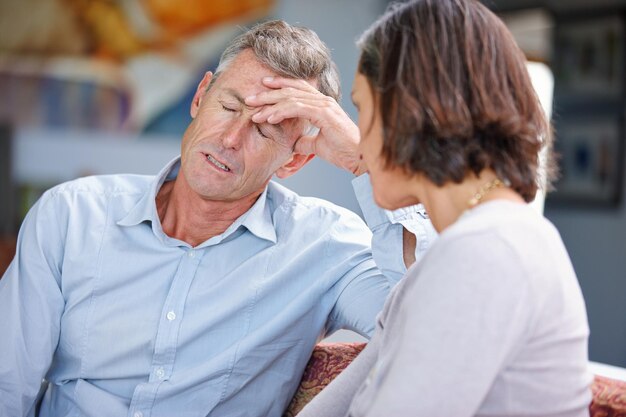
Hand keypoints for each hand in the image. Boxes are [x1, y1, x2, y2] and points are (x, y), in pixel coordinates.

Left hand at [245, 77, 366, 174]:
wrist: (359, 159)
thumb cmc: (343, 152)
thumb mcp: (318, 146)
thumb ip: (305, 142)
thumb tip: (294, 144)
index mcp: (322, 104)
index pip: (298, 88)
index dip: (279, 85)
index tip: (262, 87)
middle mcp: (323, 101)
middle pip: (290, 90)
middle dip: (268, 93)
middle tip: (250, 98)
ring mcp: (324, 105)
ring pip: (291, 98)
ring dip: (270, 104)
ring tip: (254, 111)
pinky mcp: (324, 114)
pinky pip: (297, 108)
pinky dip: (281, 112)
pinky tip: (269, 118)